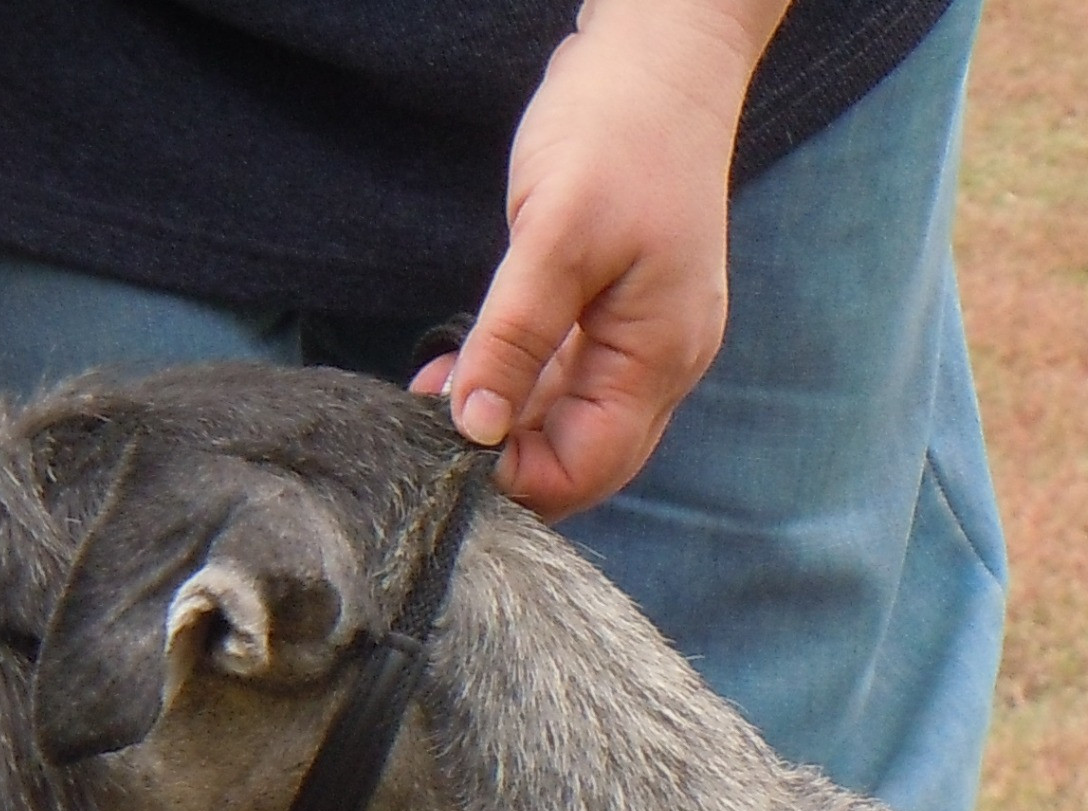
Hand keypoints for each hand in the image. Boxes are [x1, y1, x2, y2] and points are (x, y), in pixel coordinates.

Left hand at [418, 0, 775, 517]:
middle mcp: (663, 362)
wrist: (664, 55)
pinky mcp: (623, 310)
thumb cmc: (619, 131)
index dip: (519, 479)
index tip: (445, 455)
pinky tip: (465, 369)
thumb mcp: (554, 236)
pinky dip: (517, 380)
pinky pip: (569, 374)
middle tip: (423, 430)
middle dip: (506, 456)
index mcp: (660, 356)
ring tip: (431, 397)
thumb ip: (515, 339)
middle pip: (584, 455)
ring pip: (571, 417)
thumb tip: (474, 428)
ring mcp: (647, 338)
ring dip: (503, 418)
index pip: (590, 468)